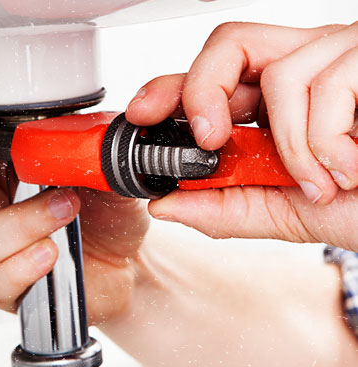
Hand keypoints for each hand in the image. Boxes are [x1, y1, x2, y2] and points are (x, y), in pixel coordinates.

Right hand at [0, 87, 149, 323]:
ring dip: (21, 222)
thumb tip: (55, 122)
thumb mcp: (99, 165)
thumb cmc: (107, 211)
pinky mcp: (13, 287)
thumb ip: (75, 140)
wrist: (131, 261)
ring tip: (65, 209)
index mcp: (4, 170)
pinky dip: (24, 265)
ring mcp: (0, 250)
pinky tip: (51, 253)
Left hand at [126, 22, 357, 250]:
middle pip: (230, 43)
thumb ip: (226, 207)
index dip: (171, 87)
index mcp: (280, 101)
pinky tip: (348, 168)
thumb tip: (165, 205)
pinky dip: (325, 142)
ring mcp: (344, 56)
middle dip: (202, 89)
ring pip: (280, 73)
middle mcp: (308, 68)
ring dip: (291, 146)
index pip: (213, 74)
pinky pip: (326, 85)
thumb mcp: (286, 211)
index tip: (140, 114)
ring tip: (319, 180)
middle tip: (207, 136)